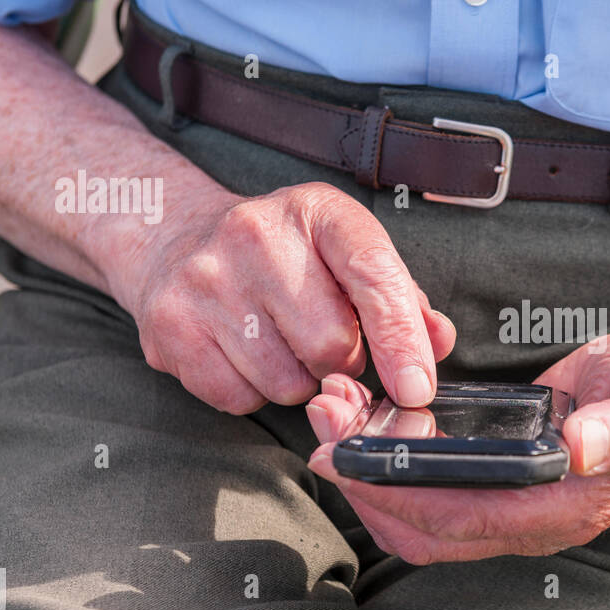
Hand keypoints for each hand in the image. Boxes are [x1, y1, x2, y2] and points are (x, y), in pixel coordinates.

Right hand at [105, 182, 455, 412]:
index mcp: (317, 211)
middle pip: (331, 345)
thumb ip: (400, 299)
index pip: (373, 277)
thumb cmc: (283, 256)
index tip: (417, 389)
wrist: (171, 238)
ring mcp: (206, 279)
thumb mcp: (344, 255)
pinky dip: (252, 393)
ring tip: (278, 343)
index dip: (402, 341)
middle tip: (323, 345)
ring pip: (287, 381)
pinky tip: (242, 355)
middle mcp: (256, 234)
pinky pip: (239, 398)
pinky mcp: (170, 325)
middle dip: (341, 364)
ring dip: (297, 382)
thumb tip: (438, 341)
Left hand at [305, 319, 609, 563]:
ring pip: (428, 514)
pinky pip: (441, 487)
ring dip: (375, 478)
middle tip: (322, 437)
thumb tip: (578, 451)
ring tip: (336, 423)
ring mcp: (521, 501)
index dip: (399, 499)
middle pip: (430, 530)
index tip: (345, 462)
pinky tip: (376, 421)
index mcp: (567, 508)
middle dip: (368, 491)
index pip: (464, 523)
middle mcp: (536, 517)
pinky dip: (400, 463)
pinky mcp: (509, 474)